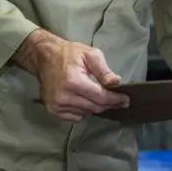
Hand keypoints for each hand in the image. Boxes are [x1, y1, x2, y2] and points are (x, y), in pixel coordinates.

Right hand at [13, 29, 129, 121]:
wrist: (45, 57)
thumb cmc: (70, 53)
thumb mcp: (90, 55)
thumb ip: (104, 70)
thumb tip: (117, 83)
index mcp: (74, 82)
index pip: (100, 97)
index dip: (115, 99)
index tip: (126, 99)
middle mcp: (64, 97)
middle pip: (95, 108)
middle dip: (109, 104)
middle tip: (119, 101)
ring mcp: (56, 105)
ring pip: (86, 113)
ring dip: (96, 107)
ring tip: (103, 98)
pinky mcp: (52, 110)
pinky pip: (75, 117)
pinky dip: (84, 111)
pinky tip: (86, 101)